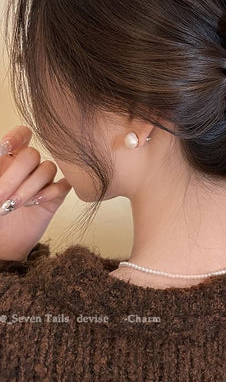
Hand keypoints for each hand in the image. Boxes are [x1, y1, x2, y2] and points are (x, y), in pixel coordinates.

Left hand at [0, 125, 71, 260]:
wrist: (1, 247)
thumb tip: (1, 153)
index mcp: (9, 159)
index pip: (22, 135)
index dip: (17, 136)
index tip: (4, 149)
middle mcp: (27, 168)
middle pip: (32, 154)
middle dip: (14, 176)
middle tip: (0, 198)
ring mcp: (42, 182)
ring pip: (48, 168)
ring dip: (29, 187)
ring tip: (13, 206)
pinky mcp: (55, 197)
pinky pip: (63, 185)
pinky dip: (49, 192)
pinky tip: (34, 203)